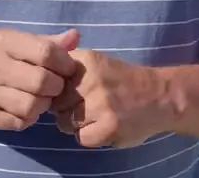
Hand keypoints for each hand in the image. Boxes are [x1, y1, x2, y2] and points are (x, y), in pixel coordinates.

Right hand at [0, 28, 80, 130]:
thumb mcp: (14, 39)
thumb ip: (46, 41)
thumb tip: (75, 37)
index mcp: (5, 43)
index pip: (45, 52)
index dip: (64, 62)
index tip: (67, 68)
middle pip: (41, 82)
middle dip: (56, 86)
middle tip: (55, 86)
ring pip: (31, 106)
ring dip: (43, 105)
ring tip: (41, 98)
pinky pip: (18, 123)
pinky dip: (29, 118)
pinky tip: (26, 109)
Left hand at [51, 49, 177, 147]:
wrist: (160, 97)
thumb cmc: (122, 80)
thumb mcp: (96, 63)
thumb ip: (69, 67)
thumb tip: (38, 79)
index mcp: (86, 60)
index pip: (51, 78)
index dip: (56, 89)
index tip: (69, 92)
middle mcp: (91, 80)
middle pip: (55, 102)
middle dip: (65, 108)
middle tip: (86, 106)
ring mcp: (100, 104)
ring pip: (65, 122)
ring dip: (76, 124)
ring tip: (95, 117)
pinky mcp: (108, 127)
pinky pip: (81, 138)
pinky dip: (90, 136)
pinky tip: (103, 127)